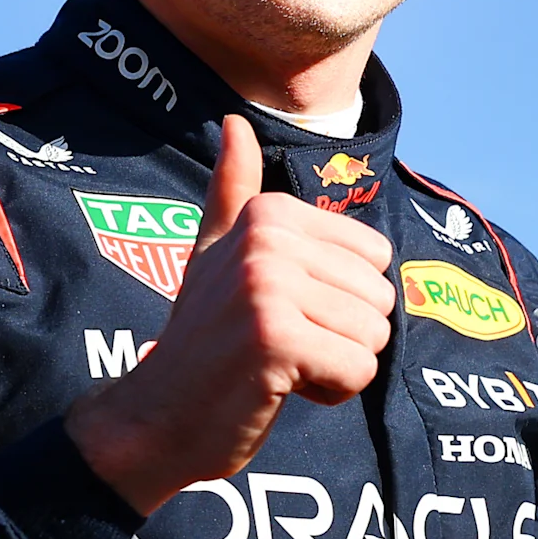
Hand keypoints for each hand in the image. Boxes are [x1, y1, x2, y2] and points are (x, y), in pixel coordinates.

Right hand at [64, 114, 395, 513]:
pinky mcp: (276, 339)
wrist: (156, 417)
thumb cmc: (199, 340)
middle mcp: (267, 240)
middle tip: (280, 347)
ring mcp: (268, 287)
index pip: (376, 259)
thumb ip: (230, 192)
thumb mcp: (212, 255)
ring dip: (336, 368)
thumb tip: (234, 121)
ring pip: (374, 337)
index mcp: (268, 214)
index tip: (281, 314)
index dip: (341, 301)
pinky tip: (278, 388)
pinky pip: (358, 371)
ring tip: (278, 365)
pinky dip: (330, 393)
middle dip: (343, 337)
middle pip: (381, 298)